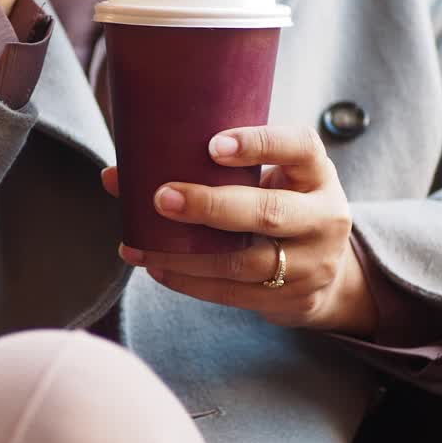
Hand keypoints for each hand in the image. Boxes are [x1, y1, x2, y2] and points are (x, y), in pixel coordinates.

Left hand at [102, 125, 378, 335]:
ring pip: (246, 263)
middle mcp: (324, 216)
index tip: (212, 145)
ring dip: (188, 256)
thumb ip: (205, 169)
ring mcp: (313, 262)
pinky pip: (235, 293)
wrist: (327, 269)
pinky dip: (191, 282)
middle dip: (211, 206)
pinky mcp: (294, 298)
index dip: (259, 144)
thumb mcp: (264, 178)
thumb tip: (114, 176)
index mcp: (316, 172)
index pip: (298, 146)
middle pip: (269, 213)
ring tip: (143, 247)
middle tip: (161, 198)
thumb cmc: (275, 203)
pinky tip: (158, 269)